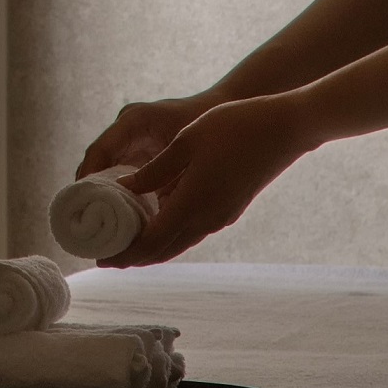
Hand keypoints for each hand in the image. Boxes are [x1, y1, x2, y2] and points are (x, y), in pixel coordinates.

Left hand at [104, 96, 317, 267]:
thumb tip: (123, 187)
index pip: (151, 242)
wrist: (286, 129)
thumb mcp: (186, 142)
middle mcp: (207, 218)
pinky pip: (193, 230)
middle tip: (108, 258)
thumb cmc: (234, 127)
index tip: (102, 260)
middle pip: (164, 250)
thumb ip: (155, 170)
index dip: (125, 254)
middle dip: (135, 258)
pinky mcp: (229, 208)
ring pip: (180, 242)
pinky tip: (158, 223)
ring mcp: (221, 216)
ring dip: (153, 248)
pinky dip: (171, 235)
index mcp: (193, 203)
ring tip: (127, 244)